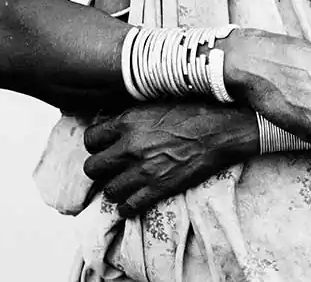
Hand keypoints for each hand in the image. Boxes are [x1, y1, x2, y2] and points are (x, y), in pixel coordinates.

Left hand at [83, 102, 257, 217]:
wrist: (220, 130)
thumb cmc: (192, 111)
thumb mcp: (157, 103)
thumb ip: (132, 115)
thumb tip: (113, 121)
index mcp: (129, 121)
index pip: (90, 138)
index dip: (95, 144)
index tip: (102, 146)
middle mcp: (130, 146)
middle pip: (92, 168)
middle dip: (99, 168)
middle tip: (109, 167)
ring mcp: (143, 171)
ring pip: (108, 191)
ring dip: (114, 188)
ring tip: (123, 183)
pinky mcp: (157, 189)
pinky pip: (128, 208)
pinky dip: (127, 207)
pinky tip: (132, 200)